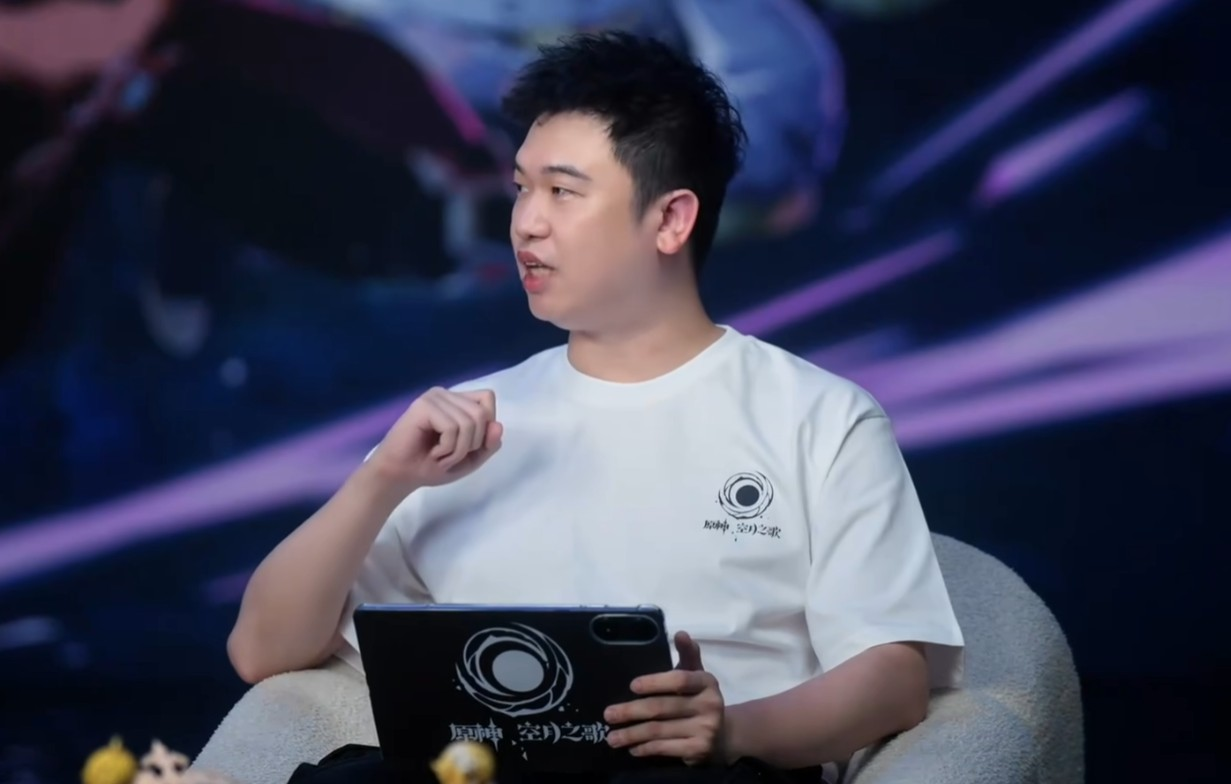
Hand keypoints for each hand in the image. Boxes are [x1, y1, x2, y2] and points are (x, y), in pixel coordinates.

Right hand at [367, 387, 502, 489]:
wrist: (400, 477)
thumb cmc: (432, 466)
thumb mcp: (470, 459)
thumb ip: (488, 444)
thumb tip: (498, 426)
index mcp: (457, 401)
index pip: (487, 398)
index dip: (486, 426)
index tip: (468, 445)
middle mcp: (446, 394)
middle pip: (482, 413)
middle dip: (473, 444)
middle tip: (451, 455)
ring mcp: (434, 398)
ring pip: (469, 422)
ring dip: (458, 450)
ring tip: (441, 456)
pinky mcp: (423, 406)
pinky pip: (452, 427)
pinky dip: (448, 449)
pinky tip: (433, 453)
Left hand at [604, 631, 727, 765]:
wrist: (723, 735)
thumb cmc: (698, 699)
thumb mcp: (696, 675)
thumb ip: (687, 654)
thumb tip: (680, 633)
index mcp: (706, 682)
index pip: (679, 680)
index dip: (655, 682)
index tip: (632, 686)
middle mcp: (710, 705)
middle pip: (662, 707)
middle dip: (631, 711)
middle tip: (608, 715)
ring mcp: (706, 729)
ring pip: (659, 730)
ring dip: (632, 734)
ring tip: (611, 737)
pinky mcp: (699, 750)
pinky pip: (665, 748)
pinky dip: (646, 748)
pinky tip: (632, 749)